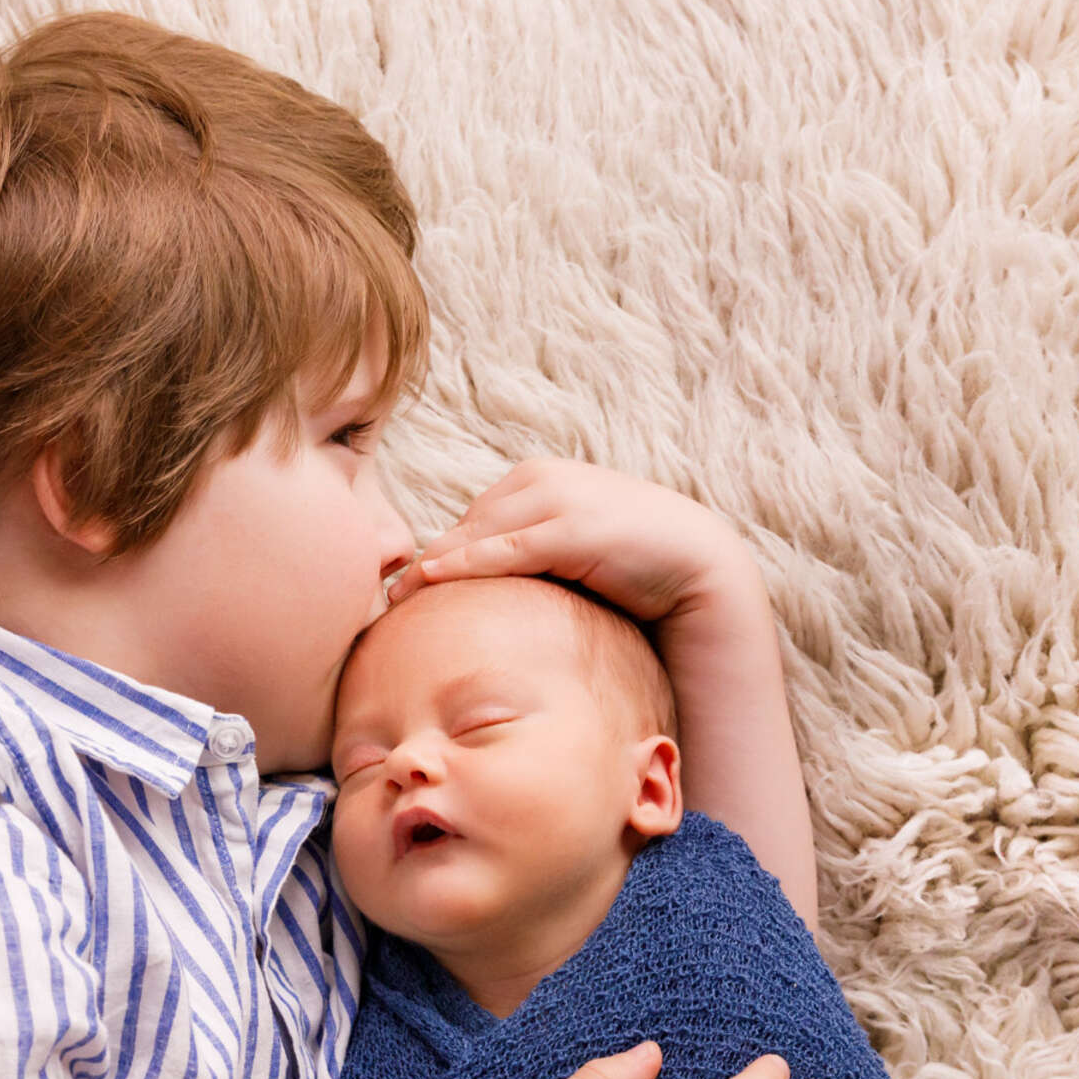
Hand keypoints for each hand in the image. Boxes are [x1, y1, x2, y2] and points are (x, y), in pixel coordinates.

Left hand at [386, 458, 745, 622]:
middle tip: (383, 596)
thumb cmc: (630, 565)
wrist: (696, 564)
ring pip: (477, 535)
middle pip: (465, 525)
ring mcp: (556, 500)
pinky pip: (504, 551)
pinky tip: (431, 581)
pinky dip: (465, 565)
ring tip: (394, 598)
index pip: (471, 520)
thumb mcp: (567, 553)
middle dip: (426, 559)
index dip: (437, 554)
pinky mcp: (570, 528)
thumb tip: (477, 585)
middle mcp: (540, 480)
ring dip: (434, 566)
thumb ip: (526, 554)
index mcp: (535, 480)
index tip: (399, 586)